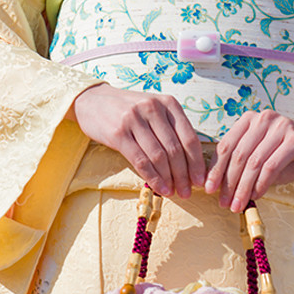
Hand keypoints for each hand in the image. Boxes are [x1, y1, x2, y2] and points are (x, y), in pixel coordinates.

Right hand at [69, 83, 204, 197]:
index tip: (200, 180)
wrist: (93, 100)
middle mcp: (153, 108)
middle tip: (188, 192)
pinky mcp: (119, 133)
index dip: (196, 162)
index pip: (189, 137)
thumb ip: (171, 128)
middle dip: (184, 175)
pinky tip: (159, 188)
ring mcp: (134, 119)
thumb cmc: (128, 109)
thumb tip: (190, 162)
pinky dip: (152, 177)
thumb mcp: (154, 110)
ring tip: (174, 192)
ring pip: (159, 156)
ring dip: (169, 179)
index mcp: (168, 103)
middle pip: (175, 149)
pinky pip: (140, 160)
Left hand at [204, 111, 293, 211]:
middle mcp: (264, 119)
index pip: (226, 146)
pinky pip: (272, 166)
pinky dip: (261, 184)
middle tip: (224, 203)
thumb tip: (220, 188)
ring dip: (243, 187)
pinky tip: (257, 196)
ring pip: (253, 162)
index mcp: (250, 120)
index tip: (208, 190)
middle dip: (228, 182)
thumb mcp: (264, 158)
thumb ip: (244, 167)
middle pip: (238, 155)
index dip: (216, 169)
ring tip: (238, 205)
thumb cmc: (291, 155)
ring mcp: (280, 126)